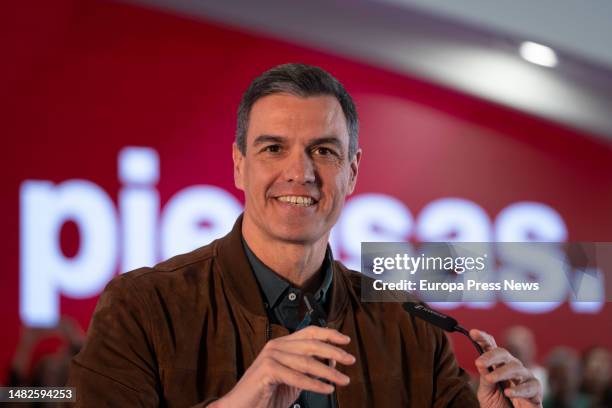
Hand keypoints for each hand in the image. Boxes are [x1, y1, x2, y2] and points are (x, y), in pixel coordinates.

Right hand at [210, 326, 355, 407]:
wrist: (242, 407)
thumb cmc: (266, 395)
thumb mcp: (293, 379)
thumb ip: (308, 369)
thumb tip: (331, 361)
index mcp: (282, 344)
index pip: (309, 332)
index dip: (329, 334)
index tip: (345, 340)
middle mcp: (276, 346)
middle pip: (311, 343)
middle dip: (334, 351)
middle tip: (350, 360)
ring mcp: (271, 356)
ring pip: (307, 361)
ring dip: (329, 372)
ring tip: (343, 380)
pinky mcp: (267, 370)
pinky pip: (297, 377)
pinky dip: (314, 383)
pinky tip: (327, 388)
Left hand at [471, 329, 541, 407]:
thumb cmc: (497, 405)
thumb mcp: (487, 392)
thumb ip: (484, 378)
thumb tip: (480, 362)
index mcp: (498, 365)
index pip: (491, 348)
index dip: (483, 339)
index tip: (473, 333)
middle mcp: (512, 368)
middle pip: (503, 354)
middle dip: (491, 356)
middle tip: (479, 362)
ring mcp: (525, 377)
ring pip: (516, 367)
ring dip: (502, 372)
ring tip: (490, 379)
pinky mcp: (535, 391)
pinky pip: (529, 386)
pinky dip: (518, 389)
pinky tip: (508, 392)